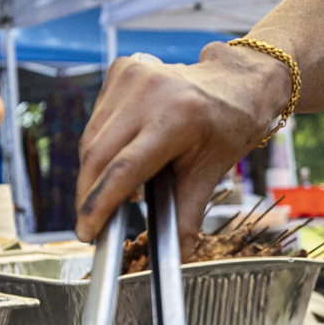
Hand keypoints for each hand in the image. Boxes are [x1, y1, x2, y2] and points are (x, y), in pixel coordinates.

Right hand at [72, 47, 289, 238]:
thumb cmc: (229, 124)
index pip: (124, 169)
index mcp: (177, 117)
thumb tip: (176, 255)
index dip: (99, 204)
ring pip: (91, 138)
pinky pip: (97, 120)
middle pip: (97, 155)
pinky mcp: (121, 69)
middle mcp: (149, 91)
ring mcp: (132, 76)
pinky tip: (119, 155)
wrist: (235, 80)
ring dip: (93, 171)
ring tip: (110, 192)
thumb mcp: (212, 170)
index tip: (88, 232)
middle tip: (90, 224)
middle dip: (88, 195)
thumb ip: (188, 213)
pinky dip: (100, 146)